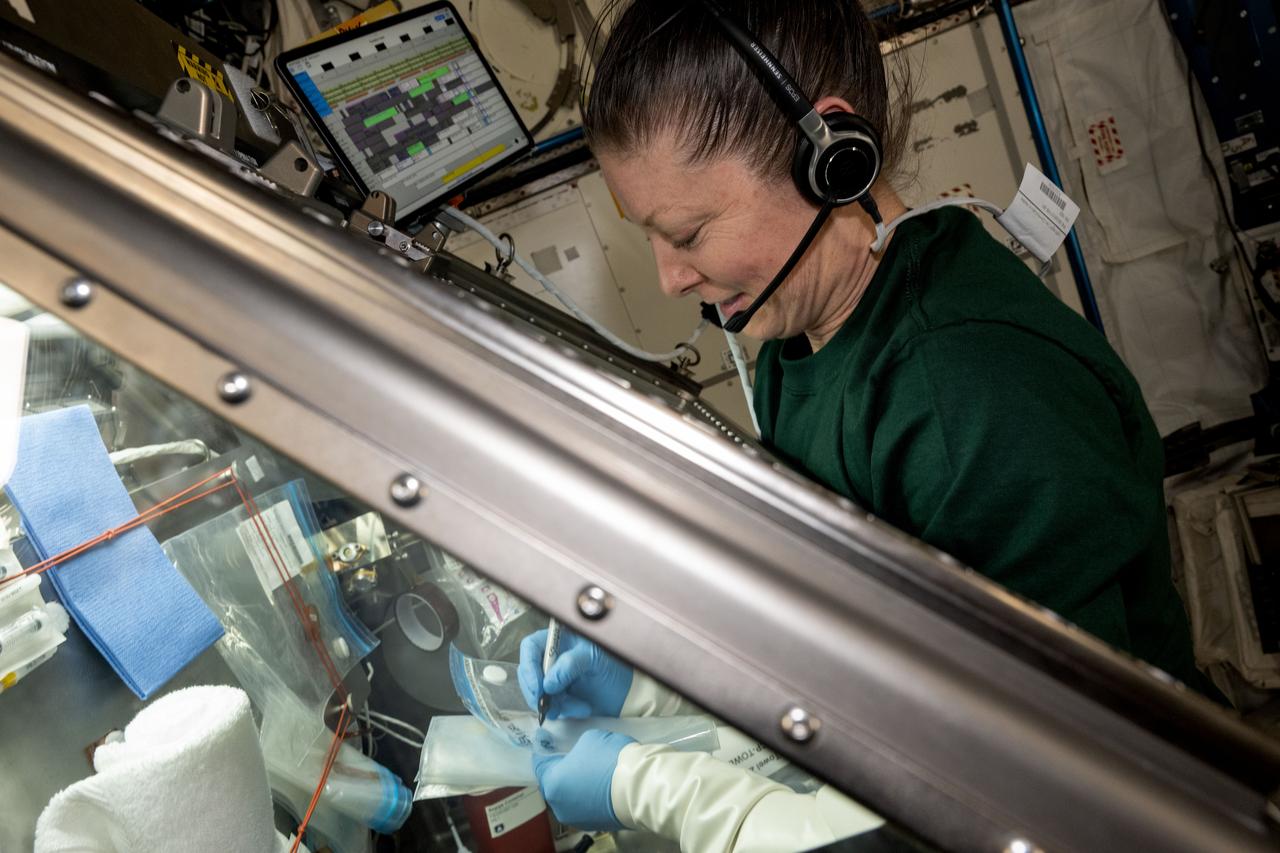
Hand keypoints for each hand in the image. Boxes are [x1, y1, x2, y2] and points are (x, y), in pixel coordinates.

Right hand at [518, 629, 633, 719]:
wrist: (629, 690)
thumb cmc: (615, 665)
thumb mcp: (594, 657)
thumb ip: (570, 665)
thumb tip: (548, 683)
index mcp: (559, 639)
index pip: (530, 647)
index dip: (529, 666)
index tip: (538, 686)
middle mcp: (553, 657)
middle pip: (528, 672)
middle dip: (537, 691)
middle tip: (548, 704)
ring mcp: (555, 677)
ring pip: (537, 692)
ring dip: (553, 703)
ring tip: (577, 707)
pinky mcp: (560, 696)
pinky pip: (550, 704)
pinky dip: (562, 710)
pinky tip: (580, 708)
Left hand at [532, 729, 634, 830]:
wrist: (639, 787)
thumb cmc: (610, 759)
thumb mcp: (589, 739)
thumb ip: (575, 749)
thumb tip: (575, 755)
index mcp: (552, 784)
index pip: (540, 765)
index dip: (544, 751)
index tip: (546, 740)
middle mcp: (559, 806)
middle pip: (555, 784)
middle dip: (562, 770)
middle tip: (573, 757)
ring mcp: (577, 819)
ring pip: (571, 798)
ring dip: (577, 786)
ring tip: (591, 773)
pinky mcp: (595, 825)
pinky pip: (586, 807)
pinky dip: (590, 797)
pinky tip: (602, 787)